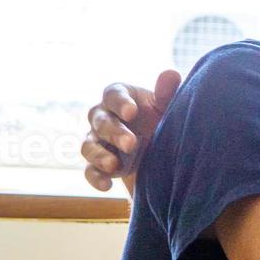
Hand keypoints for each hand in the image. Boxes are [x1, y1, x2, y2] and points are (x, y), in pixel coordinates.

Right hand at [82, 71, 180, 192]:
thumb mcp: (168, 108)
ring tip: (115, 165)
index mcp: (120, 97)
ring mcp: (98, 141)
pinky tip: (107, 185)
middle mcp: (103, 116)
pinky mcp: (99, 164)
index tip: (132, 111)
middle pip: (99, 120)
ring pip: (88, 146)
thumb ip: (167, 93)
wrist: (163, 149)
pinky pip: (89, 171)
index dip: (120, 102)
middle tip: (132, 143)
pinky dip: (95, 178)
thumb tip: (171, 74)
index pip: (113, 94)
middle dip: (114, 132)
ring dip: (100, 156)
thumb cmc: (163, 119)